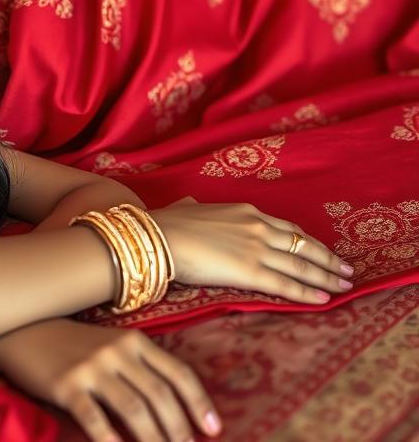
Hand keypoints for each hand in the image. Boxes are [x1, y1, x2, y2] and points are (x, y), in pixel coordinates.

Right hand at [0, 318, 222, 441]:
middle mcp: (116, 350)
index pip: (177, 372)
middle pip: (160, 396)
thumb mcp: (110, 345)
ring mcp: (91, 367)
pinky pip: (95, 419)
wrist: (21, 331)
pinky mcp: (66, 385)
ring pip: (135, 410)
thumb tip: (173, 412)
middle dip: (179, 431)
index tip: (213, 431)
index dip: (199, 403)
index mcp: (133, 340)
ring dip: (154, 441)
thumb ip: (139, 368)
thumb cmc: (71, 344)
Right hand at [150, 197, 354, 304]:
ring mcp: (257, 249)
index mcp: (244, 211)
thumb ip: (195, 208)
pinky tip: (324, 299)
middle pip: (303, 245)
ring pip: (301, 265)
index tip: (321, 250)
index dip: (307, 241)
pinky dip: (308, 292)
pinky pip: (286, 284)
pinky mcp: (251, 272)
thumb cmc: (168, 222)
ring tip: (345, 286)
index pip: (286, 228)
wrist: (159, 236)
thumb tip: (188, 205)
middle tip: (347, 270)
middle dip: (328, 259)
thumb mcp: (187, 207)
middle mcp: (257, 228)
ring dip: (327, 277)